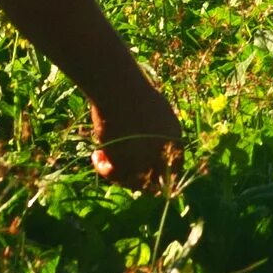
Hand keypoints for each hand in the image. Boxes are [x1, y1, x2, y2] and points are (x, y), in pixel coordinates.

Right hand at [90, 72, 181, 190]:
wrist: (120, 90)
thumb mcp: (154, 110)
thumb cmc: (133, 91)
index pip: (176, 166)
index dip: (161, 172)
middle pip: (156, 180)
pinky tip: (96, 156)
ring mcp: (146, 161)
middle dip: (140, 181)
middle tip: (124, 175)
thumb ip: (156, 130)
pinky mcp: (124, 164)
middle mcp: (163, 154)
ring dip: (117, 174)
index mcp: (174, 137)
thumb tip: (147, 144)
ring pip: (132, 182)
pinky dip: (103, 168)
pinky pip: (114, 176)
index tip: (146, 171)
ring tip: (102, 156)